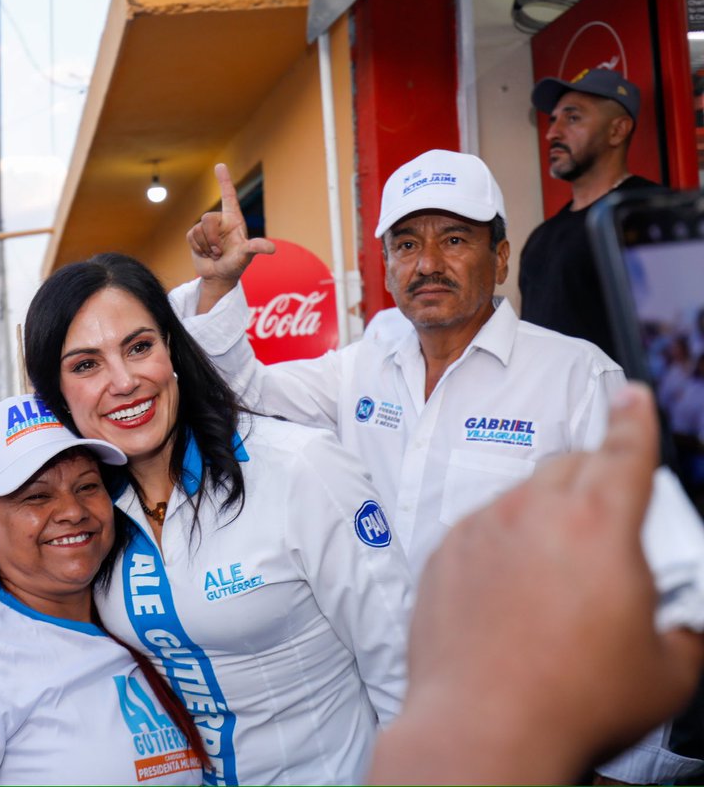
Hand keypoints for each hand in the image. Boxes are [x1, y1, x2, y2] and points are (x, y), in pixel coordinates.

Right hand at [187, 163, 275, 313]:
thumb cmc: (236, 265)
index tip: (219, 165)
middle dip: (212, 238)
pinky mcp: (194, 237)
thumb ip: (256, 249)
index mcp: (234, 220)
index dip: (224, 180)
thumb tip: (272, 249)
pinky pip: (191, 237)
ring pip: (198, 229)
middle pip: (207, 218)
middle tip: (220, 252)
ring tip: (215, 254)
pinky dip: (198, 249)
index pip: (229, 196)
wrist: (219, 277)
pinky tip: (205, 254)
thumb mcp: (246, 257)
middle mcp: (220, 221)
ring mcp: (206, 229)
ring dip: (206, 246)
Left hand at [370, 384, 703, 783]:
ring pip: (522, 495)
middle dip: (596, 476)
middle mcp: (532, 513)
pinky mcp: (443, 553)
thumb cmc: (570, 700)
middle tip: (610, 525)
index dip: (634, 419)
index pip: (625, 450)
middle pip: (572, 464)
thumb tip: (676, 620)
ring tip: (558, 575)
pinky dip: (503, 543)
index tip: (632, 397)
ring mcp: (480, 529)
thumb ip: (681, 625)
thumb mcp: (667, 669)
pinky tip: (512, 592)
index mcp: (598, 524)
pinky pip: (482, 527)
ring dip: (547, 513)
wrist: (481, 726)